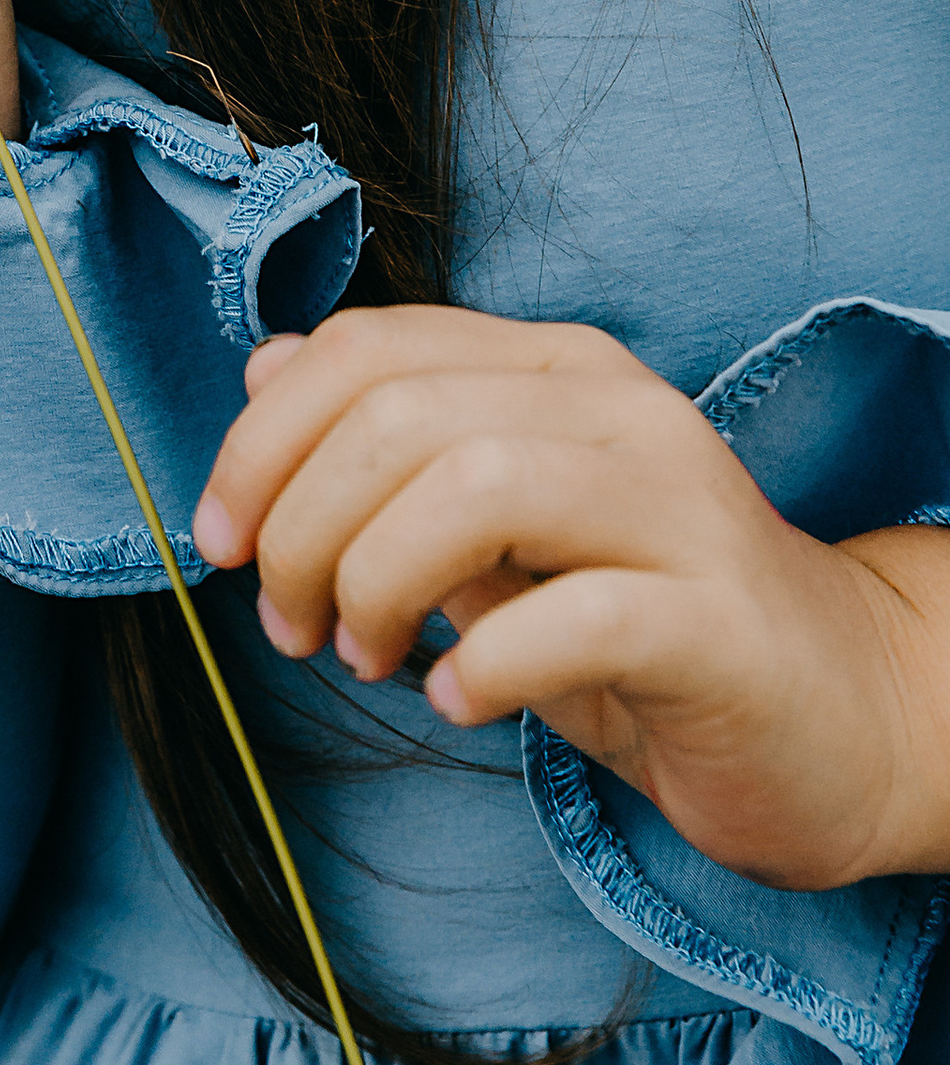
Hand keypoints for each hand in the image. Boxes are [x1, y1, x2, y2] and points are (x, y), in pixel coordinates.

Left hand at [191, 304, 949, 891]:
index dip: (261, 441)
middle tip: (290, 624)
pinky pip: (576, 616)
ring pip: (476, 483)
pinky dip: (484, 662)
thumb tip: (264, 372)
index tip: (219, 539)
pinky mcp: (720, 623)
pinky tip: (457, 701)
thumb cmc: (646, 628)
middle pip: (400, 414)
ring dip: (378, 580)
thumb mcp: (501, 532)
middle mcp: (620, 412)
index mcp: (555, 370)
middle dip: (301, 525)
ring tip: (366, 655)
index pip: (367, 348)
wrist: (846, 716)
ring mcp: (679, 508)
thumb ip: (397, 452)